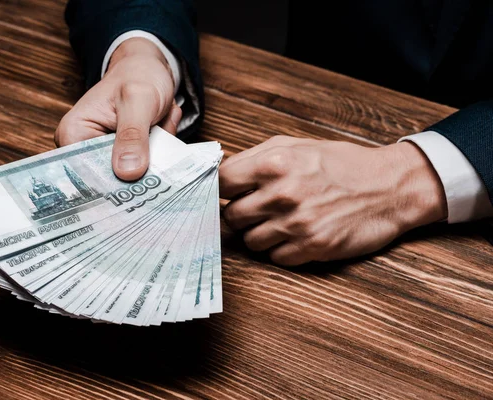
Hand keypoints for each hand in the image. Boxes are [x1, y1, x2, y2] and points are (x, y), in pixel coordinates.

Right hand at [56, 38, 181, 180]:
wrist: (149, 68)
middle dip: (143, 162)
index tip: (141, 175)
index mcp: (73, 135)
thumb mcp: (138, 100)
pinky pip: (147, 167)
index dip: (115, 182)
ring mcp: (105, 155)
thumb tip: (128, 172)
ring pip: (135, 175)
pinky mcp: (125, 157)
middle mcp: (83, 149)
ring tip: (159, 122)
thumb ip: (132, 135)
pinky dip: (160, 150)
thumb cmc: (138, 76)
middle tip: (156, 132)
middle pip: (114, 179)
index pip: (88, 174)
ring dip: (156, 153)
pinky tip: (161, 126)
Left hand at [220, 136, 446, 265]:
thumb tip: (220, 173)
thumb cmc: (340, 164)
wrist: (389, 187)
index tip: (222, 195)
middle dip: (241, 214)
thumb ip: (254, 158)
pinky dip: (281, 249)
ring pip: (250, 242)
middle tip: (258, 209)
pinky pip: (275, 258)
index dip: (217, 191)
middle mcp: (281, 195)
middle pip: (231, 217)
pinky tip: (297, 235)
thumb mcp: (296, 146)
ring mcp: (297, 224)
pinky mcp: (312, 247)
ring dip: (260, 234)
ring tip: (281, 221)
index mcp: (274, 164)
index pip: (220, 183)